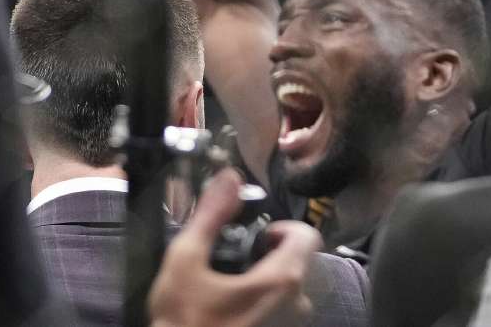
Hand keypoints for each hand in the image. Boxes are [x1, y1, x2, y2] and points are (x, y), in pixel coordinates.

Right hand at [149, 169, 321, 326]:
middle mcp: (299, 305)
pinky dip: (263, 307)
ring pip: (289, 292)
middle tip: (234, 264)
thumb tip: (229, 177)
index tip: (256, 237)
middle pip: (298, 263)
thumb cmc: (182, 322)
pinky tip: (231, 313)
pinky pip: (281, 314)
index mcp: (284, 280)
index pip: (308, 234)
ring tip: (228, 290)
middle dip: (269, 257)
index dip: (282, 228)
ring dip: (265, 284)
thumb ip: (210, 215)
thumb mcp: (185, 262)